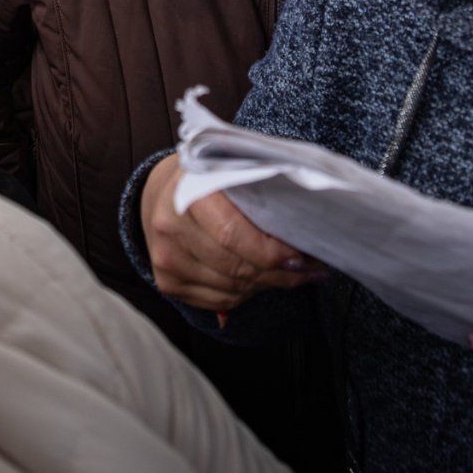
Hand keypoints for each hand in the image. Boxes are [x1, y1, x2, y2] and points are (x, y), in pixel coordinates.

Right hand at [140, 153, 323, 314]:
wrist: (164, 193)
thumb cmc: (210, 180)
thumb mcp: (232, 171)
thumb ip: (262, 197)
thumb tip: (300, 241)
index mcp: (186, 192)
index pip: (232, 234)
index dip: (272, 251)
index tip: (302, 256)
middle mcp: (169, 227)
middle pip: (235, 266)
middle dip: (279, 272)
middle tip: (309, 269)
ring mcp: (165, 258)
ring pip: (231, 288)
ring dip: (266, 284)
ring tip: (289, 274)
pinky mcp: (166, 282)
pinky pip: (218, 300)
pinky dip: (245, 294)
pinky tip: (258, 281)